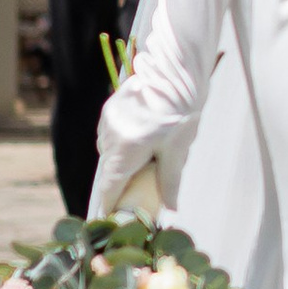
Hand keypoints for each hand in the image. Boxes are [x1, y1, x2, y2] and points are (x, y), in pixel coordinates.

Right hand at [92, 83, 186, 221]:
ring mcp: (107, 121)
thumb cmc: (180, 112)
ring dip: (119, 161)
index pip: (109, 188)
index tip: (113, 216)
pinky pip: (109, 134)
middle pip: (108, 171)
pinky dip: (120, 143)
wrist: (175, 72)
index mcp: (125, 152)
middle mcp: (110, 137)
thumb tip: (171, 209)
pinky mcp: (110, 108)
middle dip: (119, 183)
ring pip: (107, 152)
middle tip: (136, 191)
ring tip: (142, 161)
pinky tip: (137, 140)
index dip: (110, 205)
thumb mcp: (177, 151)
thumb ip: (170, 182)